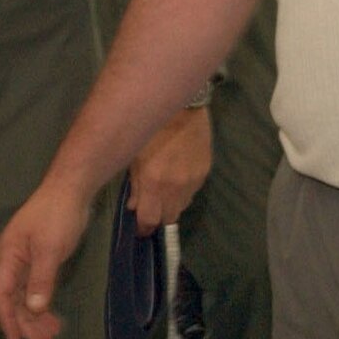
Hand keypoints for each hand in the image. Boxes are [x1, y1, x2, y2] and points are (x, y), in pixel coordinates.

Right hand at [0, 178, 93, 338]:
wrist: (69, 191)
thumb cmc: (56, 217)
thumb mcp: (50, 250)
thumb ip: (41, 280)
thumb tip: (33, 309)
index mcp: (6, 257)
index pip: (1, 294)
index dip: (7, 318)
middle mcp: (10, 261)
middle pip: (12, 298)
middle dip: (25, 322)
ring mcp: (24, 260)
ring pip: (24, 295)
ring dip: (35, 315)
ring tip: (52, 334)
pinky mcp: (38, 259)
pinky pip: (35, 287)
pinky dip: (42, 303)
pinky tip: (52, 315)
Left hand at [126, 107, 211, 233]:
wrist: (181, 108)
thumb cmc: (148, 129)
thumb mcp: (133, 157)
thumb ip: (134, 185)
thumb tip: (134, 207)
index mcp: (153, 183)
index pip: (150, 220)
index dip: (143, 228)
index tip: (139, 229)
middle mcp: (175, 187)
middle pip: (168, 219)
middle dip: (158, 219)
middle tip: (149, 211)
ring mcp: (193, 181)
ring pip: (182, 207)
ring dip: (170, 206)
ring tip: (161, 193)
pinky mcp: (205, 173)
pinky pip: (192, 192)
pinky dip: (182, 192)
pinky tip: (174, 179)